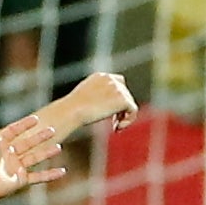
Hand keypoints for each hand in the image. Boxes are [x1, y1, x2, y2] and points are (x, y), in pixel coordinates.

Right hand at [0, 72, 138, 179]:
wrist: (72, 111)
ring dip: (124, 116)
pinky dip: (128, 121)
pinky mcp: (123, 99)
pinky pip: (133, 111)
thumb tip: (111, 103)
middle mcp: (110, 79)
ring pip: (129, 103)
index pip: (118, 82)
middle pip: (125, 94)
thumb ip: (99, 96)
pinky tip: (116, 128)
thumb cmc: (73, 108)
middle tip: (113, 123)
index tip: (111, 111)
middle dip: (120, 109)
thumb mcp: (86, 97)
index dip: (117, 97)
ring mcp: (118, 88)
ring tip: (114, 126)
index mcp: (101, 76)